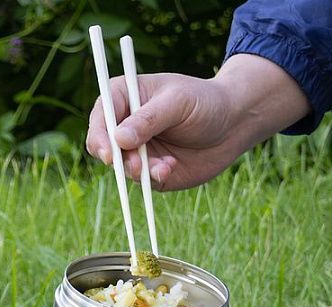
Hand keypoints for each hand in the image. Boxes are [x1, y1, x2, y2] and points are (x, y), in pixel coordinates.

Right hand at [86, 54, 310, 190]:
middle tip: (136, 165)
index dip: (100, 136)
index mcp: (124, 97)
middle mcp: (125, 125)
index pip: (100, 117)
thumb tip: (119, 139)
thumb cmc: (205, 102)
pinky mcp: (148, 169)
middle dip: (118, 159)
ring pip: (121, 167)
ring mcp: (135, 149)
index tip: (111, 153)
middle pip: (103, 146)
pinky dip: (154, 178)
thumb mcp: (178, 102)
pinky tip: (171, 167)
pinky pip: (141, 181)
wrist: (235, 124)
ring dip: (139, 171)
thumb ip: (148, 119)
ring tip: (165, 166)